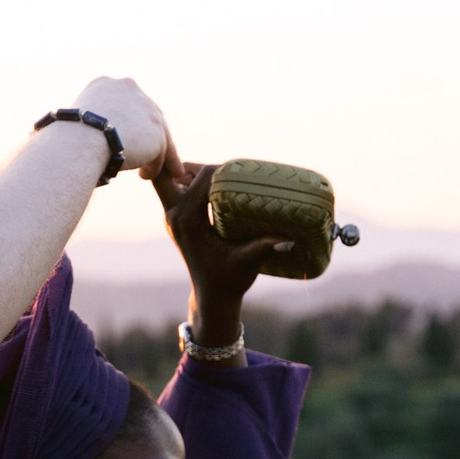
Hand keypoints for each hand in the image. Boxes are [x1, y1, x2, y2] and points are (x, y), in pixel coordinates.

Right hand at [69, 77, 170, 179]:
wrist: (78, 141)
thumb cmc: (64, 141)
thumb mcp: (74, 125)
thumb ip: (88, 126)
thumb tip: (78, 141)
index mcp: (105, 85)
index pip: (124, 103)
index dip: (127, 121)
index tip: (128, 135)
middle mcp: (129, 89)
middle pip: (146, 115)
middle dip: (148, 135)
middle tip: (149, 151)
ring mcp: (146, 108)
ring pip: (158, 135)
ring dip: (157, 155)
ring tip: (148, 172)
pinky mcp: (156, 131)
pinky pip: (160, 153)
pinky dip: (155, 167)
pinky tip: (145, 176)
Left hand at [153, 156, 295, 349]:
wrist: (212, 295)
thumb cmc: (229, 280)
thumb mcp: (246, 263)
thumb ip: (263, 250)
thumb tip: (288, 241)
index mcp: (188, 220)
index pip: (202, 178)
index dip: (222, 167)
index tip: (243, 170)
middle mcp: (174, 214)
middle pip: (173, 172)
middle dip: (194, 163)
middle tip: (223, 167)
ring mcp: (173, 216)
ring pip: (171, 179)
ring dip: (191, 170)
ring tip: (221, 171)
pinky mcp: (178, 218)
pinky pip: (177, 189)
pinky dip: (191, 181)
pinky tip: (214, 181)